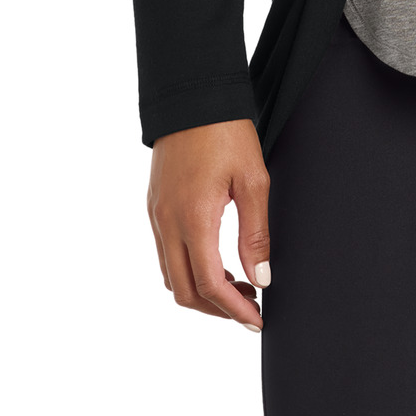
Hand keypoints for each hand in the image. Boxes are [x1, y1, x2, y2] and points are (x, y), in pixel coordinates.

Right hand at [147, 118, 271, 330]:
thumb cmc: (226, 131)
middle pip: (184, 292)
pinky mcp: (154, 206)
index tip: (257, 319)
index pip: (209, 285)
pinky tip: (215, 261)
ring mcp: (157, 215)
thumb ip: (256, 233)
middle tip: (250, 309)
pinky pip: (165, 254)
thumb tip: (261, 277)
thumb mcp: (253, 179)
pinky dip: (188, 269)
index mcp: (193, 218)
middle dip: (217, 310)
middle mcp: (167, 222)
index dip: (234, 309)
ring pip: (171, 276)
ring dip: (201, 292)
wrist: (193, 96)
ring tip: (238, 286)